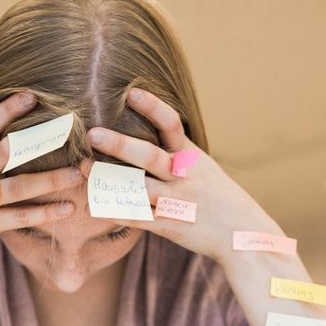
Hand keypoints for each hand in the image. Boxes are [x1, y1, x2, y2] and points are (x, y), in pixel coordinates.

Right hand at [0, 92, 80, 267]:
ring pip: (20, 186)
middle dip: (40, 139)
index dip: (8, 109)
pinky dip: (44, 214)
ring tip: (78, 173)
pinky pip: (19, 218)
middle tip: (68, 127)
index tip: (31, 95)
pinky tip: (66, 210)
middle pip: (9, 151)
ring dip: (51, 179)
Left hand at [86, 88, 285, 264]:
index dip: (152, 107)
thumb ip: (178, 150)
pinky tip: (94, 207)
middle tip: (92, 133)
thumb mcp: (203, 167)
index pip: (171, 124)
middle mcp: (183, 175)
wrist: (241, 233)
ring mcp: (176, 201)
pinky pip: (137, 218)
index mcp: (190, 156)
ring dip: (109, 181)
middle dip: (120, 144)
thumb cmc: (217, 197)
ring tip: (83, 170)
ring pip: (139, 189)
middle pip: (149, 156)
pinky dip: (115, 212)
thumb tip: (153, 126)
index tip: (131, 92)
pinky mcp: (169, 225)